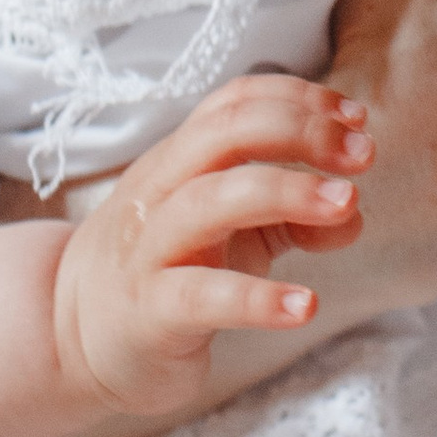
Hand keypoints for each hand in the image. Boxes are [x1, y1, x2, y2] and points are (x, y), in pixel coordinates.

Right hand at [51, 75, 367, 417]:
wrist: (73, 337)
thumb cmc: (167, 270)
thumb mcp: (233, 233)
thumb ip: (293, 215)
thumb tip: (353, 211)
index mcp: (181, 160)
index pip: (234, 104)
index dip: (299, 99)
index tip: (357, 120)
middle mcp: (161, 191)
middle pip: (225, 135)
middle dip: (300, 132)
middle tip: (363, 156)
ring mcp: (150, 250)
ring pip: (210, 201)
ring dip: (287, 193)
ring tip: (348, 205)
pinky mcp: (151, 312)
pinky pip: (203, 296)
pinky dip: (258, 299)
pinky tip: (306, 304)